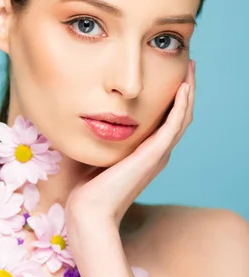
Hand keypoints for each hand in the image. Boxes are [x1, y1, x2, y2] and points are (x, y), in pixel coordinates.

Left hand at [65, 59, 195, 230]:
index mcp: (147, 155)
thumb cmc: (87, 188)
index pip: (167, 121)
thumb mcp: (98, 156)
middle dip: (185, 89)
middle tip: (188, 64)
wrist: (89, 211)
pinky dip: (181, 105)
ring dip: (188, 92)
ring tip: (190, 68)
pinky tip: (183, 87)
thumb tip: (90, 119)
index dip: (173, 98)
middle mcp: (157, 154)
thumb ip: (102, 140)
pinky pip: (174, 125)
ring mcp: (158, 155)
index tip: (171, 75)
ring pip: (183, 118)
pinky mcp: (153, 156)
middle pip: (180, 116)